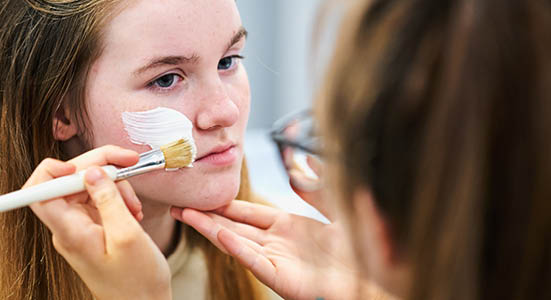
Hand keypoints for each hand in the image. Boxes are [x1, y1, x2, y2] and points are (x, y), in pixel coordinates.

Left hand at [27, 145, 170, 299]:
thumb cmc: (137, 282)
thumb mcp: (128, 235)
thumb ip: (108, 200)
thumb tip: (91, 171)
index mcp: (70, 232)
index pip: (38, 192)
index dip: (53, 171)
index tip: (82, 166)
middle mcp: (69, 228)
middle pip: (68, 181)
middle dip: (98, 168)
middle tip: (128, 163)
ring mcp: (80, 227)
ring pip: (87, 188)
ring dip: (114, 186)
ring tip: (134, 204)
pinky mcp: (92, 228)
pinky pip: (98, 200)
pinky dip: (117, 198)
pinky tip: (132, 210)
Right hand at [171, 199, 357, 299]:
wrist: (371, 277)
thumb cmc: (356, 248)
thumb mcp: (334, 206)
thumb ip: (315, 184)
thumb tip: (302, 158)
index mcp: (286, 226)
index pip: (246, 212)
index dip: (223, 204)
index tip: (202, 194)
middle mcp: (276, 243)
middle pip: (233, 226)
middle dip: (205, 216)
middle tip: (179, 205)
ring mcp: (276, 260)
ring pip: (236, 242)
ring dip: (210, 229)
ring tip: (186, 215)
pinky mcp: (280, 277)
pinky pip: (254, 260)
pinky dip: (236, 248)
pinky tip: (219, 235)